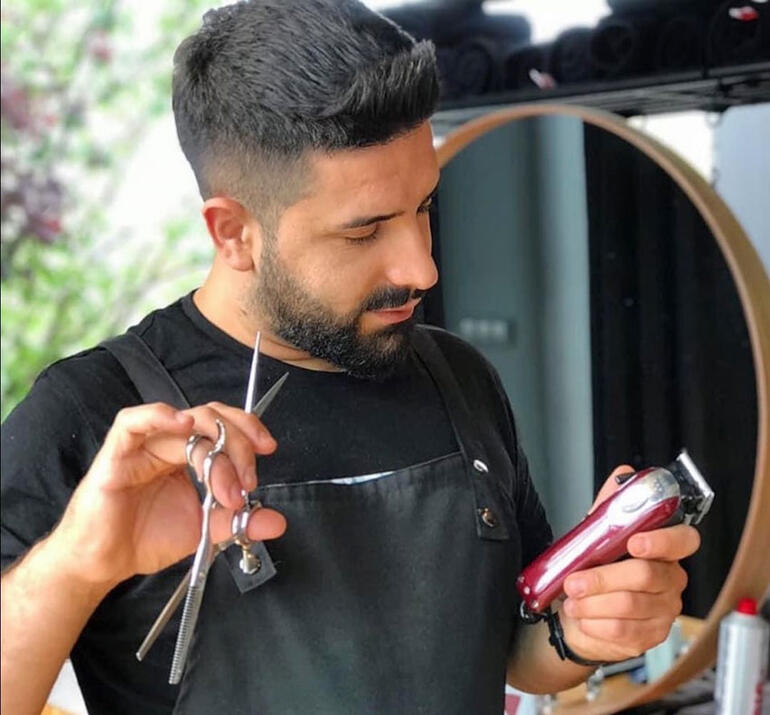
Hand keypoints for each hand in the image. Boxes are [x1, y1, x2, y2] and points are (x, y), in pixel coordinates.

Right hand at [53, 402, 286, 589]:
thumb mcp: (205, 529)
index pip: (223, 426)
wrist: (104, 564)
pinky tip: (183, 423)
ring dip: (213, 445)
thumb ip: (240, 522)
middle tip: (247, 480)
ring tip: (225, 481)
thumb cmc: (146, 539)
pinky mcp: (117, 454)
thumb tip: (276, 522)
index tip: (268, 449)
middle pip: (211, 420)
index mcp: (189, 454)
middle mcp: (169, 443)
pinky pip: (134, 421)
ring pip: (185, 422)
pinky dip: (160, 415)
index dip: (248, 431)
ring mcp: (143, 445)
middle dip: (238, 444)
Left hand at [557, 465, 700, 662]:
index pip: (683, 540)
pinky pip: (624, 631)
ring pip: (631, 605)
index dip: (662, 541)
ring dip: (594, 603)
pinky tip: (584, 618)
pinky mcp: (651, 636)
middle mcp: (670, 580)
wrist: (581, 613)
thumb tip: (621, 475)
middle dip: (603, 578)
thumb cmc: (594, 569)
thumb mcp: (598, 533)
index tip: (635, 541)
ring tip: (572, 599)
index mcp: (664, 550)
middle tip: (574, 581)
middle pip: (646, 575)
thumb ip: (612, 505)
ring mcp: (664, 610)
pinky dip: (597, 623)